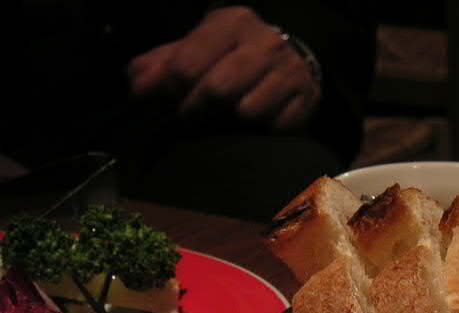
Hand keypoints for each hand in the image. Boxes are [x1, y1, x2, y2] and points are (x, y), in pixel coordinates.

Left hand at [127, 6, 320, 131]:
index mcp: (232, 22)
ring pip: (248, 111)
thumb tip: (138, 87)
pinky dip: (261, 132)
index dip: (168, 91)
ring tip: (224, 118)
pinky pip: (276, 127)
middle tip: (191, 118)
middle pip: (217, 90)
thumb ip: (159, 66)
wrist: (291, 61)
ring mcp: (290, 71)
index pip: (187, 64)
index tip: (164, 103)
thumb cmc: (231, 58)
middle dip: (197, 110)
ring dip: (230, 123)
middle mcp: (265, 42)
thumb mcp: (194, 50)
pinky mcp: (307, 99)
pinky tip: (255, 125)